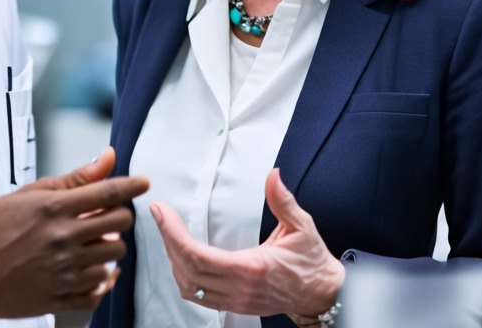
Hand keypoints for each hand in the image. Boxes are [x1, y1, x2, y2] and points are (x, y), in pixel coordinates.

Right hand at [0, 147, 149, 317]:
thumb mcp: (27, 195)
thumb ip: (72, 179)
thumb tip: (106, 159)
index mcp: (54, 209)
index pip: (108, 193)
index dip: (131, 185)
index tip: (142, 182)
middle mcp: (63, 239)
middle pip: (120, 224)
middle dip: (118, 217)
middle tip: (102, 219)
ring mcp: (64, 270)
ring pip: (114, 257)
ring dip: (108, 248)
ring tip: (90, 245)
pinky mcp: (61, 297)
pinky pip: (100, 290)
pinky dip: (101, 280)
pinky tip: (90, 270)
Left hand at [152, 168, 342, 319]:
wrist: (321, 294)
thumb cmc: (311, 261)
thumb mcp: (301, 227)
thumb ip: (283, 201)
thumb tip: (272, 175)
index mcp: (251, 269)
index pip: (196, 255)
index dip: (172, 233)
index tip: (161, 212)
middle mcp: (239, 289)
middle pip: (186, 270)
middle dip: (167, 241)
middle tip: (160, 216)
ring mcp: (235, 301)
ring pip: (189, 287)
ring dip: (174, 262)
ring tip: (170, 235)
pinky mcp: (235, 306)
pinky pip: (199, 297)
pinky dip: (185, 278)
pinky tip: (183, 259)